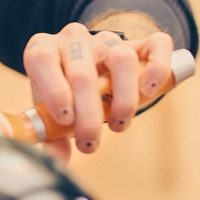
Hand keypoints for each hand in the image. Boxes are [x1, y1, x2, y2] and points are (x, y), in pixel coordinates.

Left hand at [23, 19, 173, 155]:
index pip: (42, 58)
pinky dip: (157, 68)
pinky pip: (156, 45)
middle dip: (88, 114)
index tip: (64, 119)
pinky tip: (148, 92)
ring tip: (117, 125)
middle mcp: (74, 38)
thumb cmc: (65, 94)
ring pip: (121, 58)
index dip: (52, 89)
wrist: (90, 70)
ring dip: (122, 100)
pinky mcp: (139, 43)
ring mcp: (107, 39)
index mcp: (43, 49)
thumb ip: (51, 135)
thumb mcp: (49, 111)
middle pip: (82, 71)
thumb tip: (56, 161)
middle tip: (89, 141)